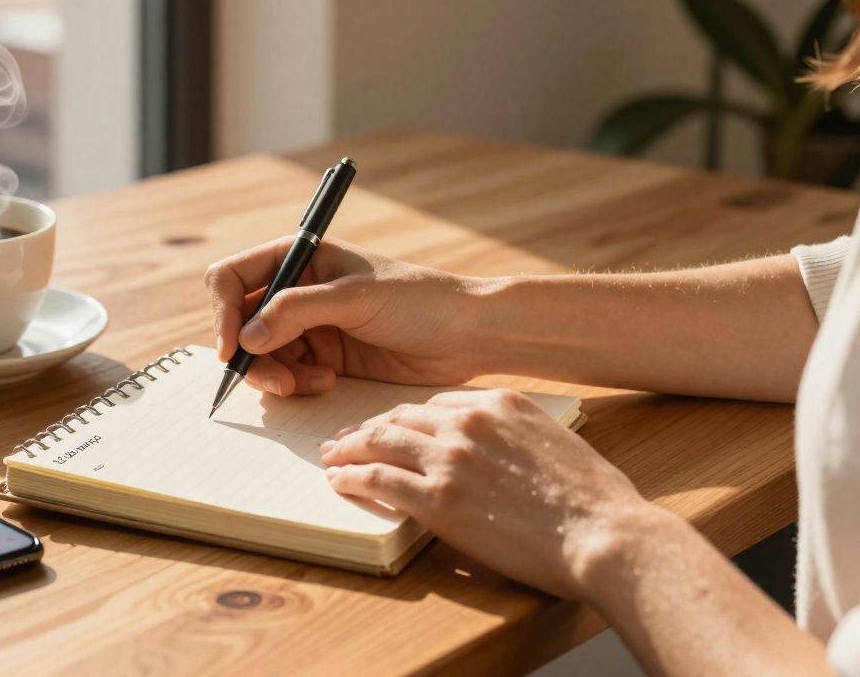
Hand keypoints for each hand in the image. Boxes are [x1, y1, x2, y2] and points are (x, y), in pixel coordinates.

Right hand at [204, 237, 482, 395]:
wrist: (466, 335)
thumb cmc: (418, 301)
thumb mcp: (354, 298)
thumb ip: (296, 311)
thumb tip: (247, 337)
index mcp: (299, 256)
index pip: (233, 278)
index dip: (223, 312)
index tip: (232, 347)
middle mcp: (296, 289)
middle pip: (240, 323)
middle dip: (251, 354)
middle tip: (278, 381)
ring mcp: (308, 325)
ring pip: (261, 355)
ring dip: (276, 374)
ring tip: (311, 383)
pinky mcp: (323, 357)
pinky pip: (287, 374)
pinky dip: (298, 384)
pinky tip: (328, 382)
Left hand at [320, 388, 652, 598]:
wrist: (603, 533)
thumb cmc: (593, 501)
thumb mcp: (556, 445)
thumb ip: (517, 438)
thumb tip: (498, 454)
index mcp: (501, 404)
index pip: (435, 405)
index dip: (405, 418)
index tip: (391, 426)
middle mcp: (470, 422)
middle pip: (401, 417)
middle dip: (370, 428)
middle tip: (348, 438)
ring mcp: (450, 458)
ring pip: (381, 441)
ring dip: (350, 448)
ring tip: (334, 457)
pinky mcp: (438, 498)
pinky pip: (378, 478)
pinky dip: (352, 477)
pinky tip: (340, 481)